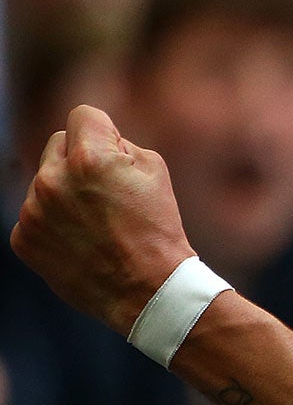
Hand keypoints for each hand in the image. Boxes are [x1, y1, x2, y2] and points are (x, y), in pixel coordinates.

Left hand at [12, 105, 195, 331]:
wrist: (146, 289)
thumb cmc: (157, 227)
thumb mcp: (154, 170)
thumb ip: (118, 144)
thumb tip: (96, 140)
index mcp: (89, 158)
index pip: (83, 115)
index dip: (104, 131)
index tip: (114, 153)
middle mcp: (53, 180)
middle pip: (58, 143)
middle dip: (80, 158)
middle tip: (107, 190)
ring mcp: (33, 211)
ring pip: (44, 179)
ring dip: (65, 191)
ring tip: (96, 221)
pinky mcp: (22, 238)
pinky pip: (34, 213)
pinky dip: (53, 222)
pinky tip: (80, 240)